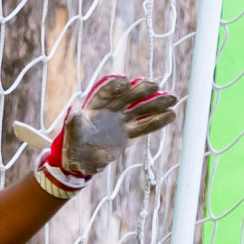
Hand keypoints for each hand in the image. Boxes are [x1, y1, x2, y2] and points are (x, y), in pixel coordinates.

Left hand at [13, 75, 176, 198]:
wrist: (80, 161)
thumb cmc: (73, 145)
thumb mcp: (71, 134)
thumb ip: (73, 122)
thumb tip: (73, 110)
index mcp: (94, 106)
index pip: (106, 92)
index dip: (115, 86)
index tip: (126, 81)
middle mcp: (110, 110)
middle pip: (127, 97)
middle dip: (140, 91)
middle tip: (155, 85)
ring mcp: (120, 121)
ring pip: (140, 110)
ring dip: (156, 104)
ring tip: (173, 97)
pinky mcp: (128, 134)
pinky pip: (144, 126)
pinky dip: (157, 122)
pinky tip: (171, 115)